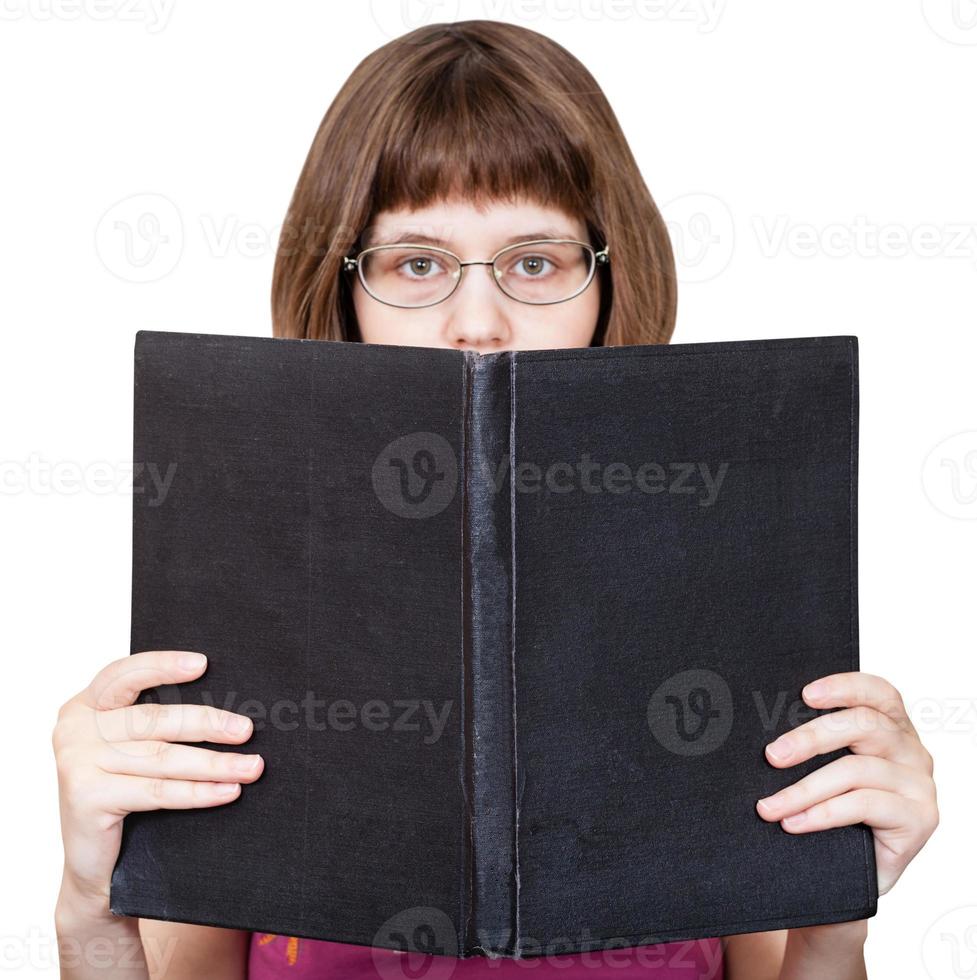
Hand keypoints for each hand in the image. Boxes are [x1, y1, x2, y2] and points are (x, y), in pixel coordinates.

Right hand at [52, 650, 263, 917]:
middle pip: (153, 719)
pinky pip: (158, 791)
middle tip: (247, 730)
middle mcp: (74, 729)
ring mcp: (77, 762)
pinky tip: (229, 790)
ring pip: (162, 757)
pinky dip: (199, 792)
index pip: (124, 674)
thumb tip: (225, 708)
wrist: (94, 865)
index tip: (204, 664)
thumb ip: (154, 722)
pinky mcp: (87, 796)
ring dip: (214, 762)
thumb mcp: (130, 749)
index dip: (164, 666)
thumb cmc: (122, 795)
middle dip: (207, 723)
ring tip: (252, 766)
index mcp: (84, 706)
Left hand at [755, 671, 938, 897]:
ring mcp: (919, 785)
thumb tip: (766, 728)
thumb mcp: (829, 770)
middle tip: (772, 755)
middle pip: (863, 726)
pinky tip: (794, 823)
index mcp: (893, 728)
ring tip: (770, 806)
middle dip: (810, 738)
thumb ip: (818, 745)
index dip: (844, 686)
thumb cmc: (840, 815)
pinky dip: (821, 813)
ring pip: (855, 770)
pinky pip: (863, 805)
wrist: (856, 875)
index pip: (878, 692)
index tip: (805, 694)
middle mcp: (912, 751)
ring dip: (804, 789)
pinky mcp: (920, 818)